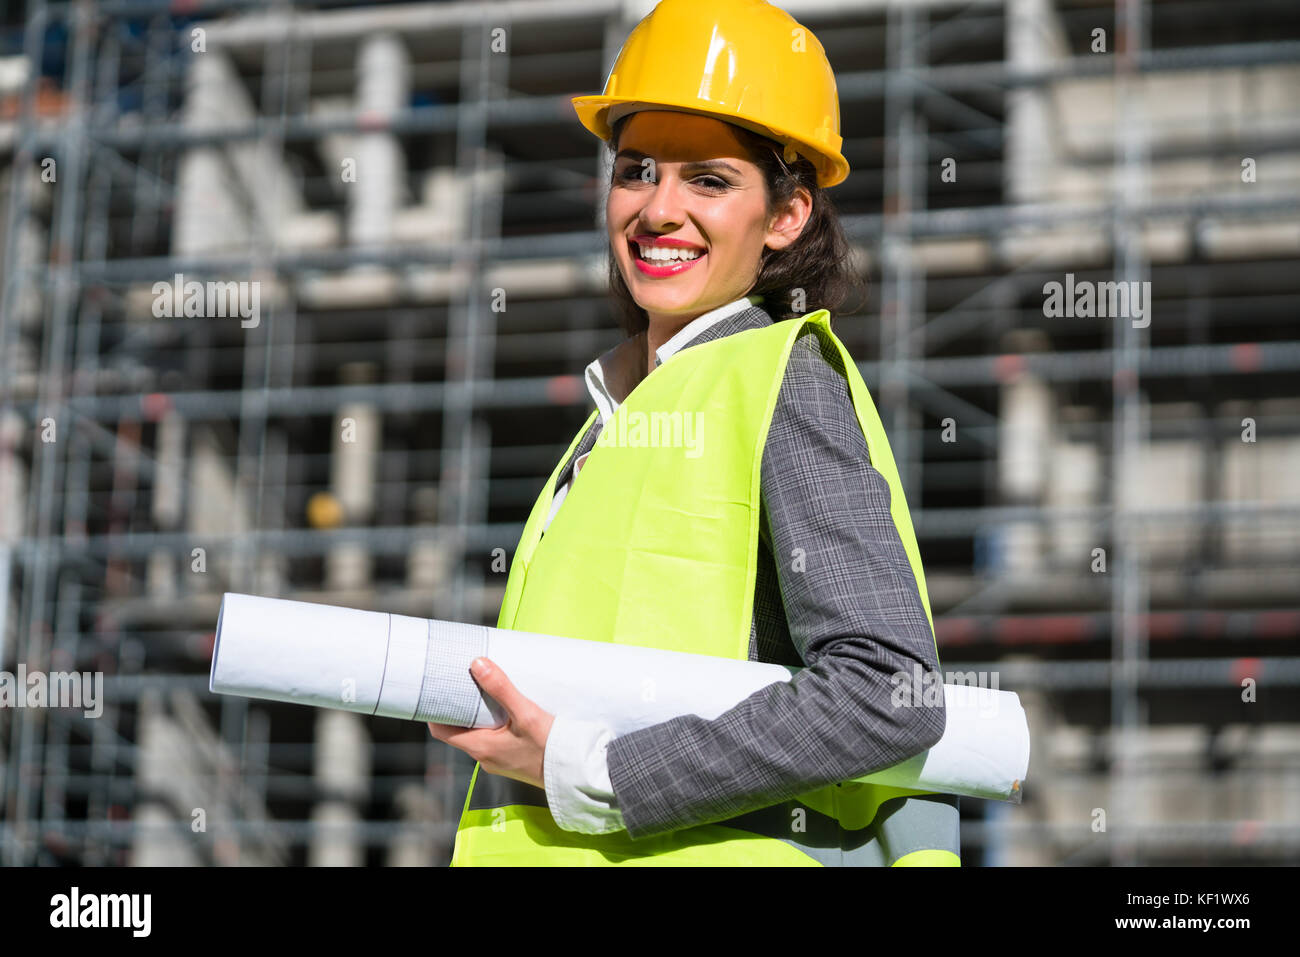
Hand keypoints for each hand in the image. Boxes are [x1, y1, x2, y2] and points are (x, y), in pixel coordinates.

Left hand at [427, 657, 554, 790]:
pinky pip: (493, 739)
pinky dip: (493, 723)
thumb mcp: (525, 713)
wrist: (575, 773)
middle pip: (459, 731)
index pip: (442, 731)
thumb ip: (501, 688)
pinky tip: (505, 709)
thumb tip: (477, 664)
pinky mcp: (512, 760)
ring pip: (477, 734)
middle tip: (462, 682)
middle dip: (459, 707)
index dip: (435, 711)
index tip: (438, 690)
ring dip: (478, 715)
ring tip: (483, 691)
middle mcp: (485, 757)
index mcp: (481, 748)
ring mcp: (498, 760)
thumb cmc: (550, 747)